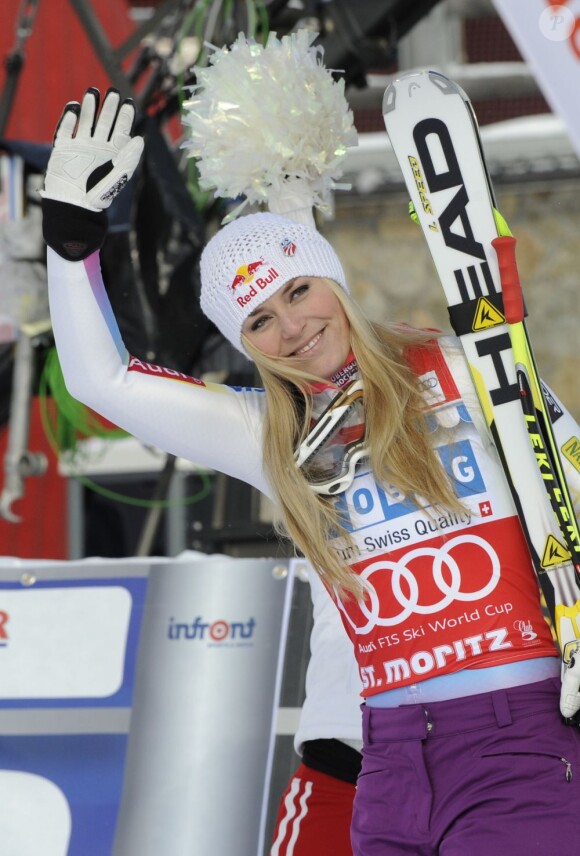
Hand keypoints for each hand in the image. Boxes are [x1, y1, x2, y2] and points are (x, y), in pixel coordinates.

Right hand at [41, 87, 143, 211]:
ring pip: (86, 121)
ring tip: (92, 92)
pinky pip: (65, 129)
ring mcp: (80, 146)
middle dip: (109, 107)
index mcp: (112, 154)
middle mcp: (98, 147)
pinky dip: (69, 118)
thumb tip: (140, 138)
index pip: (121, 131)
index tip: (129, 102)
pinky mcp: (63, 148)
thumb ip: (128, 157)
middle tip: (113, 92)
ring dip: (89, 108)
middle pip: (104, 122)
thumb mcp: (118, 176)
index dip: (125, 117)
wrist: (73, 204)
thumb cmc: (98, 194)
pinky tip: (74, 107)